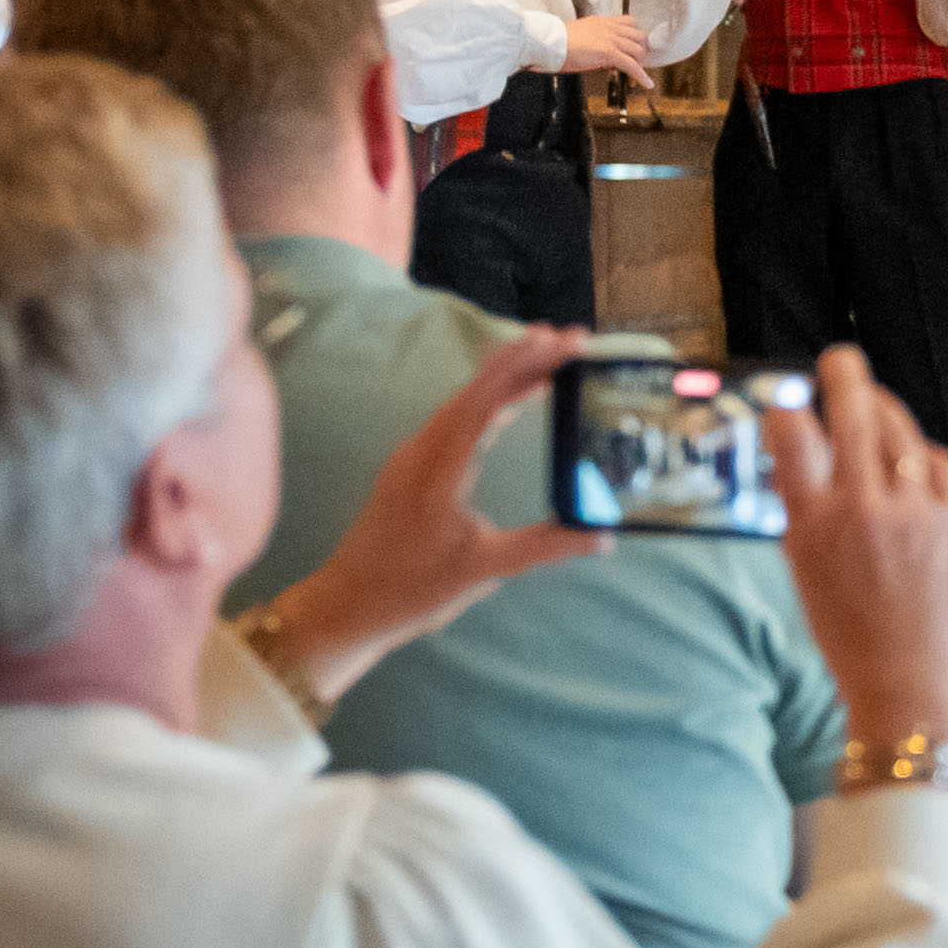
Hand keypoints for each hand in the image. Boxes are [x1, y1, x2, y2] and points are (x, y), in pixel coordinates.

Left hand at [249, 327, 598, 700]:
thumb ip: (544, 547)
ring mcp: (413, 458)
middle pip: (478, 388)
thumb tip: (602, 536)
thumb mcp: (484, 569)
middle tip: (572, 340)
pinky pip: (456, 420)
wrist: (345, 606)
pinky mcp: (412, 469)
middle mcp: (422, 451)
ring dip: (507, 378)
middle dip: (524, 358)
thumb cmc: (409, 589)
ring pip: (466, 402)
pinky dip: (491, 403)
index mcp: (439, 468)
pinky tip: (512, 405)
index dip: (526, 364)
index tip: (563, 342)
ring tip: (551, 363)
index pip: (486, 398)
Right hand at [556, 13, 657, 79]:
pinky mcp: (609, 52)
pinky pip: (632, 65)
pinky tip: (646, 83)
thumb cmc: (558, 42)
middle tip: (639, 61)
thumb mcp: (581, 33)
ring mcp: (610, 39)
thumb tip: (602, 50)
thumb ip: (596, 37)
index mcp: (602, 21)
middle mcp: (609, 28)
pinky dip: (641, 75)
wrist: (550, 44)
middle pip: (639, 36)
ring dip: (640, 63)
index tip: (636, 46)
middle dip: (641, 49)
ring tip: (638, 73)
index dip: (636, 36)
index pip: (630, 22)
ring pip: (638, 50)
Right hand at [768, 346, 947, 753]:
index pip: (792, 436)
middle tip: (839, 361)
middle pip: (853, 413)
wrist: (913, 684)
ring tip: (875, 405)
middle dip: (843, 375)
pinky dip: (926, 456)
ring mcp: (917, 510)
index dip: (788, 405)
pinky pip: (941, 462)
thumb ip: (802, 508)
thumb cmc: (852, 636)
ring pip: (900, 431)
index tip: (787, 395)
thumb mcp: (805, 571)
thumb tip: (796, 448)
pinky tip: (916, 460)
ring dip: (885, 411)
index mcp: (814, 526)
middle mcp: (865, 509)